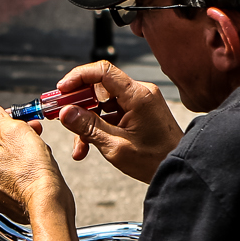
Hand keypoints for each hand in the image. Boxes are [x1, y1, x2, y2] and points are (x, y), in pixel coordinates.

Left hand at [0, 105, 72, 223]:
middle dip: (14, 138)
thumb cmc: (33, 172)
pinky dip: (24, 175)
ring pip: (5, 165)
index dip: (3, 123)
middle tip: (32, 134)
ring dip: (20, 155)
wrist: (48, 205)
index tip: (18, 121)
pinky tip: (36, 171)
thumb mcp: (15, 132)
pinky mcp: (9, 204)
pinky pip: (14, 182)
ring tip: (37, 153)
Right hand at [50, 61, 182, 183]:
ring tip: (78, 146)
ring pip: (103, 102)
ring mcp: (140, 102)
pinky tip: (88, 146)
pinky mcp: (140, 112)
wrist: (180, 169)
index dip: (78, 77)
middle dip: (78, 103)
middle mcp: (140, 92)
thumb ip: (88, 127)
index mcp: (138, 95)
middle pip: (100, 87)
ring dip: (87, 121)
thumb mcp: (116, 147)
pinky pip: (112, 112)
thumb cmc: (155, 160)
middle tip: (59, 116)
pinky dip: (99, 126)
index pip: (102, 71)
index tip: (61, 91)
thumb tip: (65, 113)